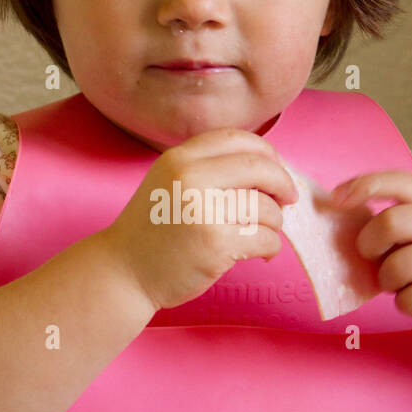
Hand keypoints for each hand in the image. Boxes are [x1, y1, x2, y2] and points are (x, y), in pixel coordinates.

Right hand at [102, 129, 298, 310]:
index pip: (238, 139)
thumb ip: (208, 168)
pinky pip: (266, 238)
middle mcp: (190, 177)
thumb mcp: (170, 182)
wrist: (124, 271)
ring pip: (267, 207)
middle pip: (260, 168)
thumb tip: (270, 167)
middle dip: (283, 184)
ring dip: (275, 223)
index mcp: (180, 158)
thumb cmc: (154, 230)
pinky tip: (261, 253)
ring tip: (263, 234)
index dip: (266, 152)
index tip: (276, 169)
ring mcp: (203, 211)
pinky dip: (271, 247)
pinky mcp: (216, 244)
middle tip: (288, 199)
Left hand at [328, 171, 411, 332]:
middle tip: (374, 258)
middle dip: (369, 246)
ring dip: (388, 281)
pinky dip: (405, 304)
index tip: (336, 200)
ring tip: (403, 282)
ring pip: (396, 268)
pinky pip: (409, 299)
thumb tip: (338, 218)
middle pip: (389, 223)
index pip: (397, 181)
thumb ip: (395, 219)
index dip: (363, 186)